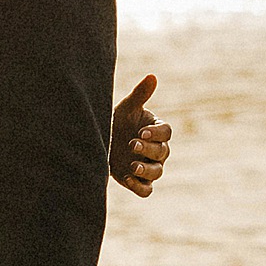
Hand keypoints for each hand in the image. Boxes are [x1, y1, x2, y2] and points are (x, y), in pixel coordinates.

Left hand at [110, 73, 172, 197]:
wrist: (99, 140)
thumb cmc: (116, 121)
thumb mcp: (126, 108)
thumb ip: (140, 95)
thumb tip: (152, 76)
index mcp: (156, 130)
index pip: (166, 132)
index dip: (157, 133)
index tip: (142, 131)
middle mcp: (156, 149)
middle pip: (163, 152)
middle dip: (149, 149)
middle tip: (132, 144)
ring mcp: (148, 166)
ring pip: (158, 173)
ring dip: (147, 170)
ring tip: (132, 166)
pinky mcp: (138, 181)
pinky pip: (147, 190)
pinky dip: (140, 187)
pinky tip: (128, 179)